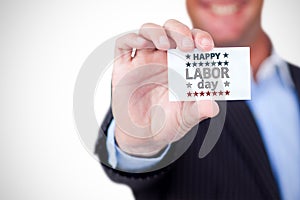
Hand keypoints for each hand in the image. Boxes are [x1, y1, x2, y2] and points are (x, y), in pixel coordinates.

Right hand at [112, 19, 218, 156]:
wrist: (143, 137)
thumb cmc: (167, 123)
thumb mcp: (186, 118)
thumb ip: (199, 110)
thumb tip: (212, 106)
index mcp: (182, 65)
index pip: (192, 41)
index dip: (200, 37)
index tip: (208, 46)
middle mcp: (163, 58)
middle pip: (171, 30)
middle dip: (180, 32)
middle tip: (188, 46)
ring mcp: (143, 61)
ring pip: (148, 31)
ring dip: (158, 32)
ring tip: (166, 45)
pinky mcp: (124, 67)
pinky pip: (124, 44)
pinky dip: (132, 39)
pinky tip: (142, 44)